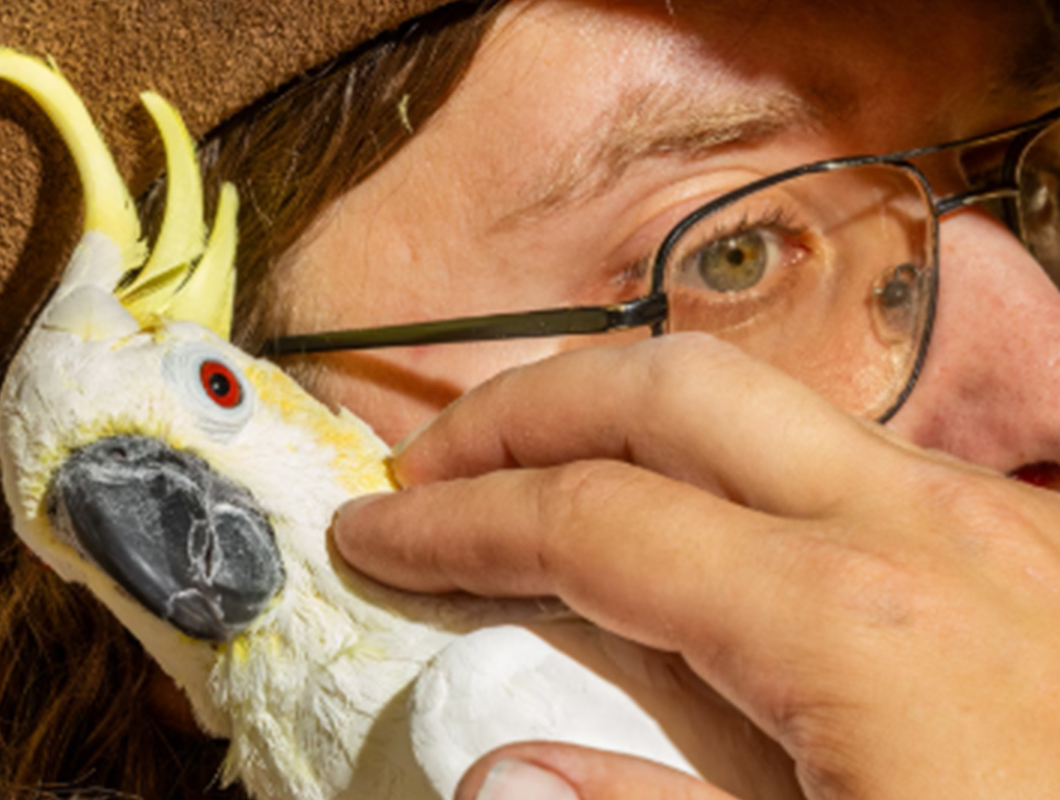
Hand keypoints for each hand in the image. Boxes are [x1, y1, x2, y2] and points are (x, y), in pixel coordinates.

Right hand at [333, 334, 1059, 799]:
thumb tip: (497, 772)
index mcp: (852, 624)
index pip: (595, 524)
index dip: (459, 523)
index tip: (370, 534)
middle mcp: (914, 528)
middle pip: (667, 393)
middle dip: (522, 410)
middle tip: (428, 463)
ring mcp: (973, 518)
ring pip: (751, 398)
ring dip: (612, 412)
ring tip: (525, 463)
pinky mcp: (1011, 540)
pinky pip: (822, 453)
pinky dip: (708, 457)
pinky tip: (676, 516)